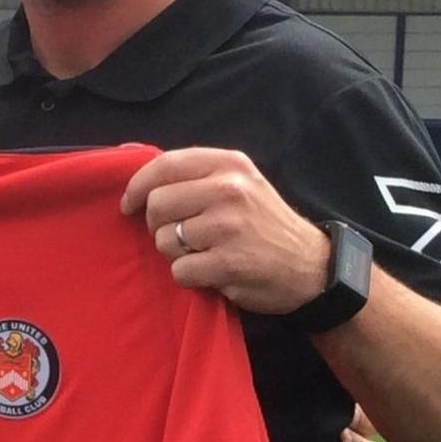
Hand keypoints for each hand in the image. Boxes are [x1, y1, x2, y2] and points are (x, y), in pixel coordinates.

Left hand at [119, 147, 328, 314]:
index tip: (128, 204)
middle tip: (179, 235)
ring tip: (203, 253)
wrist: (312, 267)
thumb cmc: (264, 224)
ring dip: (175, 254)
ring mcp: (228, 226)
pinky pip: (179, 271)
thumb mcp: (241, 183)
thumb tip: (139, 181)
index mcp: (229, 164)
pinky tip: (212, 272)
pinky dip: (189, 277)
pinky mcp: (228, 262)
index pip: (165, 165)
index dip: (137, 185)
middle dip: (157, 225)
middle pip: (157, 204)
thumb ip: (197, 177)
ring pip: (163, 240)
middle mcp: (229, 189)